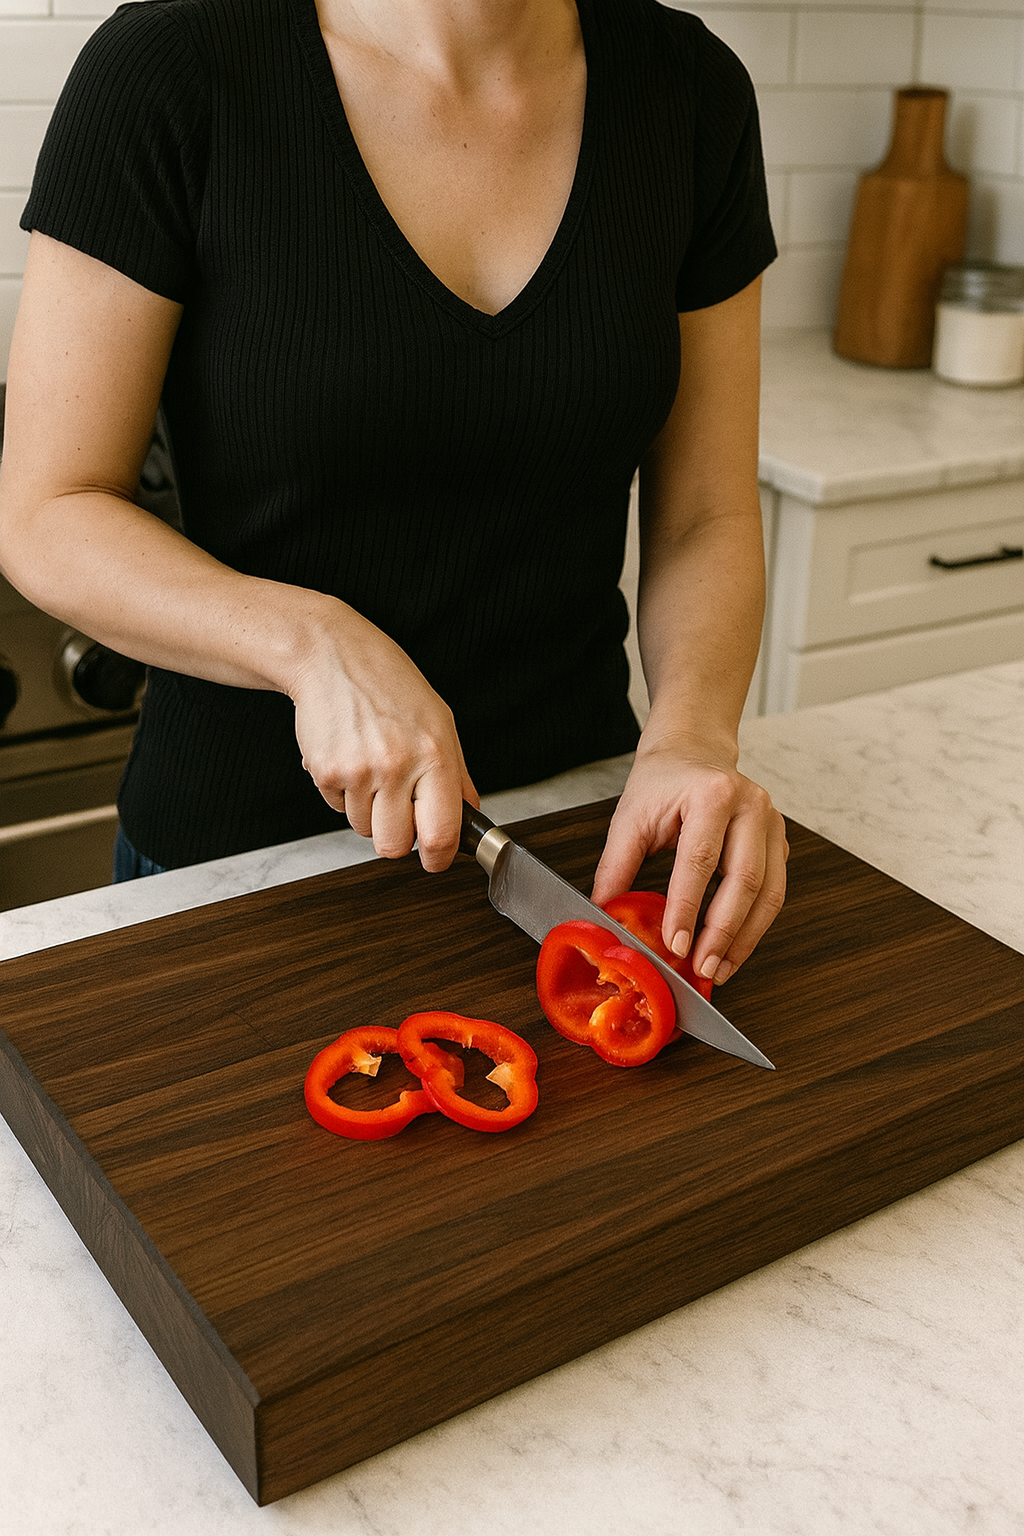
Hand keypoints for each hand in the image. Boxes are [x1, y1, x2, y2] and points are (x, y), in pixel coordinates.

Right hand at [287, 597, 476, 870]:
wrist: (332, 656)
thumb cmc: (389, 685)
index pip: (442, 833)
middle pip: (395, 846)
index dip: (439, 858)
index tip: (436, 860)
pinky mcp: (325, 772)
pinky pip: (337, 808)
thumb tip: (470, 816)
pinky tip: (349, 757)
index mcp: (435, 755)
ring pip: (364, 829)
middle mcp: (397, 765)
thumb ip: (457, 775)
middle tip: (398, 809)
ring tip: (372, 768)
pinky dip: (343, 793)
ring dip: (369, 810)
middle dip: (397, 838)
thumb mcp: (438, 721)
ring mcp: (358, 771)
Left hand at [590, 739, 787, 983]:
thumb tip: (604, 913)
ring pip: (770, 892)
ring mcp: (772, 822)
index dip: (687, 907)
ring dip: (745, 938)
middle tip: (702, 967)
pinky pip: (775, 891)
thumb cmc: (662, 782)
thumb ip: (615, 866)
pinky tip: (734, 947)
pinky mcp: (779, 841)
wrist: (693, 751)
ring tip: (721, 968)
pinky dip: (755, 926)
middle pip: (745, 880)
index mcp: (712, 793)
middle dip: (723, 932)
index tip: (675, 944)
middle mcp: (750, 805)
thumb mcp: (629, 818)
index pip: (700, 859)